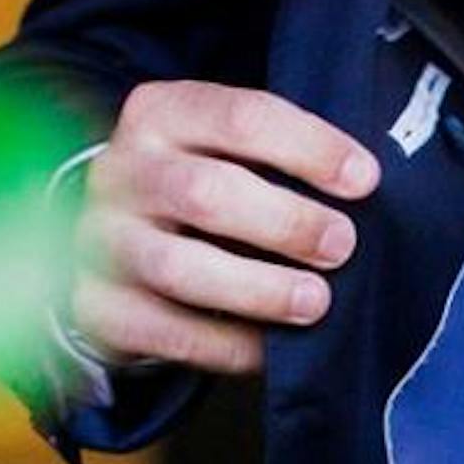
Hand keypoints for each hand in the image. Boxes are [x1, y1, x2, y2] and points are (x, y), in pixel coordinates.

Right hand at [74, 82, 379, 378]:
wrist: (111, 237)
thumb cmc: (198, 184)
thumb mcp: (226, 145)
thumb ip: (280, 154)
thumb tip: (366, 186)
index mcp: (160, 113)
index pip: (241, 117)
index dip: (310, 148)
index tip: (364, 180)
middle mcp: (121, 172)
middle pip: (205, 193)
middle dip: (286, 223)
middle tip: (341, 245)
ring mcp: (100, 240)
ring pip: (179, 267)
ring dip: (259, 288)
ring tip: (316, 301)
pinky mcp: (97, 305)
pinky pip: (165, 331)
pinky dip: (227, 345)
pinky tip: (271, 349)